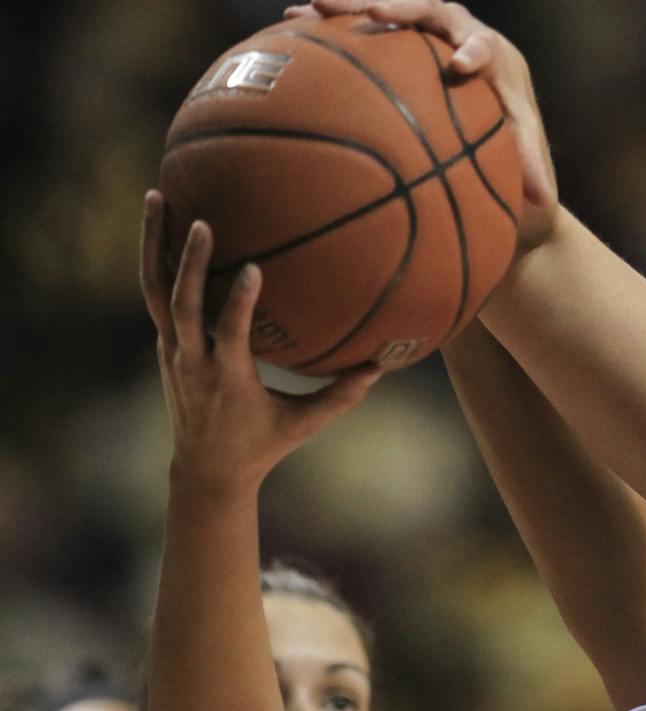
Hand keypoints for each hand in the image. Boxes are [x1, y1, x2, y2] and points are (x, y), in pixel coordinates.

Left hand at [140, 190, 381, 495]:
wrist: (205, 470)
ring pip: (154, 289)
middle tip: (203, 221)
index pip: (228, 334)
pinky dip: (158, 257)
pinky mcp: (165, 344)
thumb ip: (340, 396)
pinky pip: (156, 293)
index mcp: (226, 380)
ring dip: (153, 243)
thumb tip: (382, 366)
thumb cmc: (262, 445)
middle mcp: (191, 361)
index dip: (239, 302)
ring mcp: (172, 351)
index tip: (254, 266)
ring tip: (156, 195)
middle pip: (179, 304)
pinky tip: (164, 224)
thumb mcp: (303, 425)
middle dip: (190, 262)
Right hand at [285, 0, 557, 249]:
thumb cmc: (515, 159)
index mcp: (495, 60)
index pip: (484, 46)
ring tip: (312, 5)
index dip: (473, 51)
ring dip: (352, 5)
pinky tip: (293, 23)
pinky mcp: (399, 47)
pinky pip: (364, 28)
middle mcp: (460, 37)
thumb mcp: (526, 168)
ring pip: (388, 10)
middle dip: (397, 8)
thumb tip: (545, 200)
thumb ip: (532, 173)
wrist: (496, 150)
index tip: (461, 65)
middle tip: (371, 11)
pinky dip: (333, 24)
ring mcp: (425, 38)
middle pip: (428, 10)